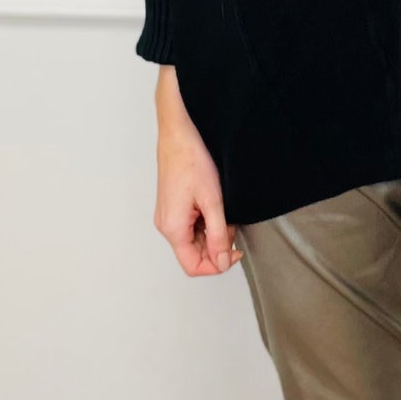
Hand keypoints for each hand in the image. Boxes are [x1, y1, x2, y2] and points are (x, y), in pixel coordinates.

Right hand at [152, 66, 244, 277]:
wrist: (179, 133)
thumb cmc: (192, 160)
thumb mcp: (212, 201)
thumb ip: (218, 234)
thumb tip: (222, 262)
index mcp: (172, 228)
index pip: (193, 266)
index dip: (216, 264)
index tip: (234, 252)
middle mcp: (166, 225)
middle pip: (193, 253)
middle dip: (216, 244)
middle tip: (231, 224)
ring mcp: (168, 216)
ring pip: (193, 239)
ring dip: (213, 232)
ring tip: (223, 210)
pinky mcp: (173, 206)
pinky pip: (190, 225)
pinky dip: (206, 221)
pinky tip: (214, 204)